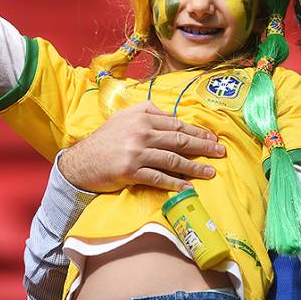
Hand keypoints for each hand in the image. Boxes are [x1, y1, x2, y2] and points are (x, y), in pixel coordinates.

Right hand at [59, 101, 225, 192]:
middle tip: (220, 152)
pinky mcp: (131, 171)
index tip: (212, 138)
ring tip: (211, 172)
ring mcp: (136, 152)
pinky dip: (175, 183)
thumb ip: (147, 112)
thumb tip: (172, 116)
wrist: (79, 162)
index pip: (176, 124)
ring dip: (195, 167)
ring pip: (173, 159)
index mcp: (142, 116)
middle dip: (204, 146)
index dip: (197, 132)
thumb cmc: (104, 140)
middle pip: (180, 139)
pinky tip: (188, 187)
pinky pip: (159, 177)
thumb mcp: (123, 117)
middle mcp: (141, 132)